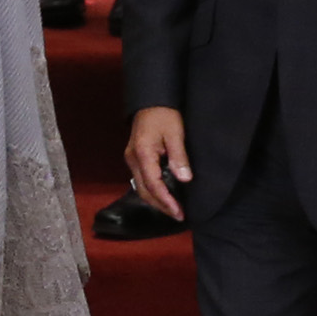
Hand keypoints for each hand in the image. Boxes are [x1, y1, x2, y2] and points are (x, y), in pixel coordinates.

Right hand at [124, 106, 190, 221]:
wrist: (151, 100)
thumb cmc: (164, 114)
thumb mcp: (175, 133)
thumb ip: (179, 156)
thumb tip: (185, 179)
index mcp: (142, 154)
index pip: (153, 184)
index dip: (166, 200)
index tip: (179, 212)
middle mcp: (133, 159)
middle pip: (144, 190)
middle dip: (160, 205)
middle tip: (178, 215)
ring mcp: (132, 159)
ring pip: (141, 187)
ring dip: (156, 200)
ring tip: (172, 209)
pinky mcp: (135, 157)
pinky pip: (142, 180)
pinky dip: (153, 191)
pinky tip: (164, 195)